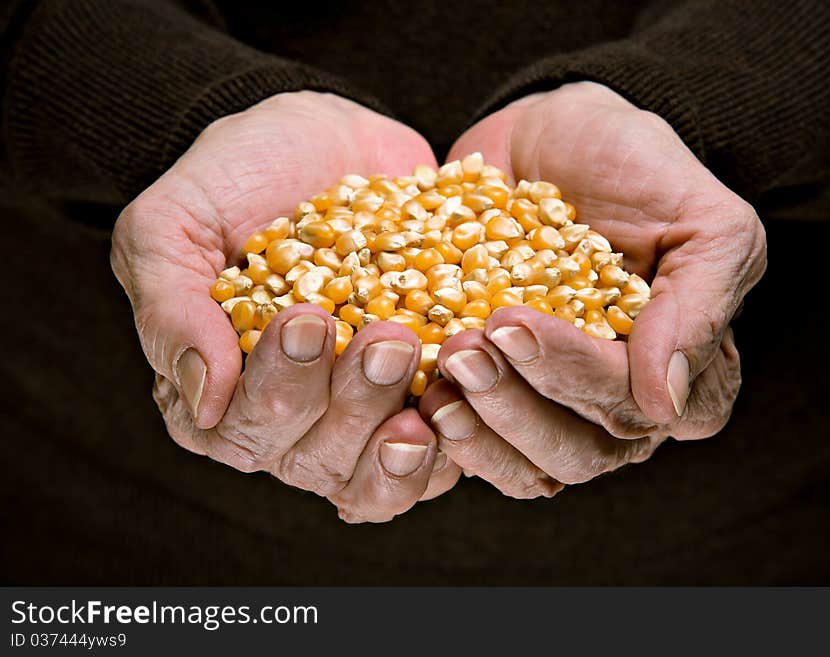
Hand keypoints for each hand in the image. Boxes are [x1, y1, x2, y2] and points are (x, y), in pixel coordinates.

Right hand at [111, 92, 460, 521]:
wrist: (330, 141)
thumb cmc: (239, 178)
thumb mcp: (174, 223)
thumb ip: (171, 309)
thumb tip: (203, 404)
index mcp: (222, 393)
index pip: (241, 430)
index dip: (278, 389)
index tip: (309, 321)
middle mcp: (290, 421)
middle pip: (316, 457)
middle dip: (352, 401)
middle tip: (385, 338)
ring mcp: (359, 416)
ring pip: (377, 474)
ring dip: (402, 435)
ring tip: (423, 361)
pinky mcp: (421, 398)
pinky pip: (442, 453)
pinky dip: (457, 435)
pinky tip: (468, 392)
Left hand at [420, 82, 765, 495]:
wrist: (547, 136)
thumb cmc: (632, 164)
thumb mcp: (700, 218)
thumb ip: (701, 305)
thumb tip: (666, 403)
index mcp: (685, 370)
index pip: (639, 412)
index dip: (579, 380)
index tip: (517, 325)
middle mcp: (622, 401)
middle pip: (582, 453)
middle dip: (518, 406)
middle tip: (465, 348)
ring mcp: (557, 404)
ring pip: (529, 466)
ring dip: (481, 429)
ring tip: (441, 372)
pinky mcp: (500, 396)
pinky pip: (478, 447)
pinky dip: (447, 432)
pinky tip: (419, 395)